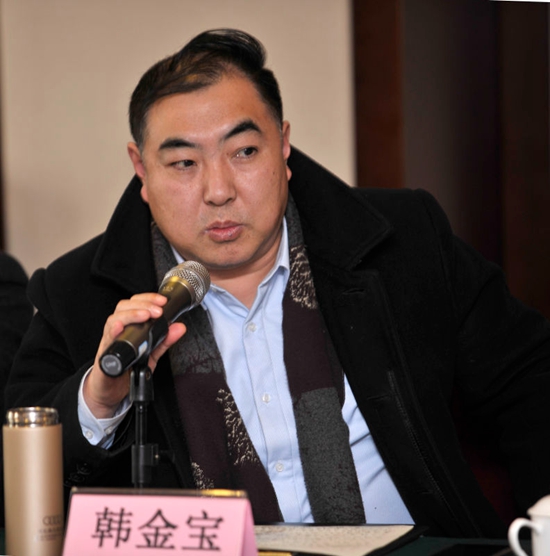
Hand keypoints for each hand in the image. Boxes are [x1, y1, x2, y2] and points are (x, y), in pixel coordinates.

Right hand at [83, 293, 186, 418]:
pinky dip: (112, 333)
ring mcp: (109, 344)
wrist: (109, 392)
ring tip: (145, 315)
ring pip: (113, 321)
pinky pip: (105, 343)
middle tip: (157, 310)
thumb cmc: (127, 370)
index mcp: (128, 329)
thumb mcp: (151, 354)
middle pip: (123, 308)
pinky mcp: (103, 359)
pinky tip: (120, 328)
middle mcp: (116, 333)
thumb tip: (180, 327)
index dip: (148, 299)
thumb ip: (164, 340)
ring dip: (130, 315)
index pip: (135, 304)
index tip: (162, 301)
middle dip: (142, 305)